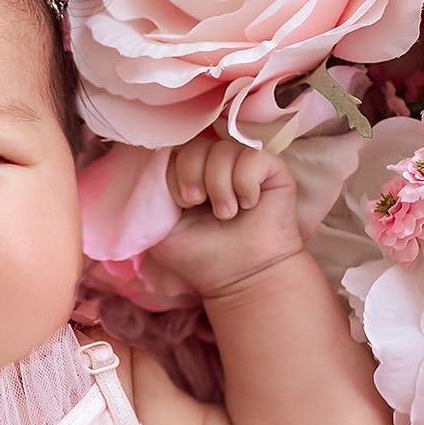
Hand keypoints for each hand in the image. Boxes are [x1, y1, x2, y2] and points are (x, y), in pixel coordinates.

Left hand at [145, 140, 302, 298]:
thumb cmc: (202, 256)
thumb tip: (154, 162)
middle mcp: (215, 165)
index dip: (173, 176)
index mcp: (188, 175)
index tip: (183, 205)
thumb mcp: (160, 227)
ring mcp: (243, 165)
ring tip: (227, 213)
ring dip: (219, 185)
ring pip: (222, 149)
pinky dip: (245, 184)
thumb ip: (151, 195)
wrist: (242, 278)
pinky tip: (249, 204)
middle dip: (192, 176)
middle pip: (195, 146)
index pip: (172, 151)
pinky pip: (252, 157)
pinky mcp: (271, 169)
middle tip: (202, 205)